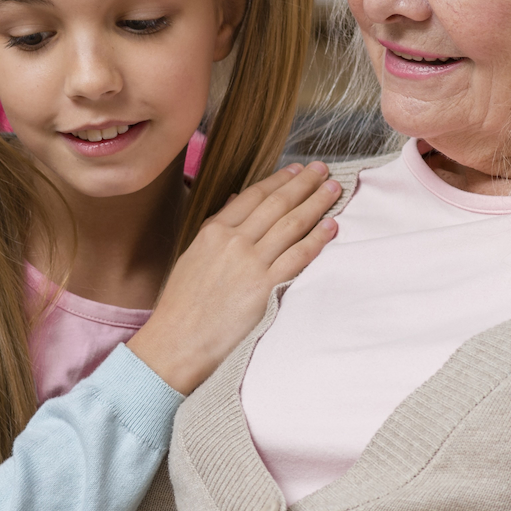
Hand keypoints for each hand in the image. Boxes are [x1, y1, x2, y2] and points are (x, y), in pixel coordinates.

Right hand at [128, 162, 340, 393]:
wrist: (177, 340)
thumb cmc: (182, 305)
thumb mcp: (192, 256)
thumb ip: (215, 228)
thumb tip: (234, 201)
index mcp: (213, 231)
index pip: (253, 196)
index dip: (278, 180)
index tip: (296, 170)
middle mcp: (233, 241)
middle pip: (277, 204)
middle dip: (303, 183)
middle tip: (322, 169)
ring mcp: (251, 263)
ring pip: (291, 224)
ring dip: (316, 203)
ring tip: (333, 189)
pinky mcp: (265, 287)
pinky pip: (298, 257)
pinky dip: (317, 239)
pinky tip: (331, 226)